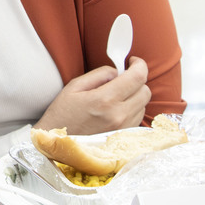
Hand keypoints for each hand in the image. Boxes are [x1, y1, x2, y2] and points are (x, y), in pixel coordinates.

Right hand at [33, 57, 150, 134]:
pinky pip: (138, 118)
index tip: (134, 61)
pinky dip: (132, 109)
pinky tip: (116, 110)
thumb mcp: (75, 86)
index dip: (139, 65)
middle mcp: (119, 115)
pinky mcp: (125, 137)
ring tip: (115, 97)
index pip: (137, 77)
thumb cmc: (63, 114)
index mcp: (105, 99)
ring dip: (134, 96)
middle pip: (145, 91)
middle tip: (122, 79)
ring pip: (144, 105)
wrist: (59, 143)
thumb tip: (118, 71)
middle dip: (136, 81)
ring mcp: (124, 128)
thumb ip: (99, 74)